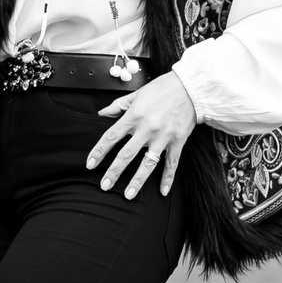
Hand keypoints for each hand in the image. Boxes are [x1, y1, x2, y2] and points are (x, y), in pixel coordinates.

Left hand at [88, 72, 198, 198]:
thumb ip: (119, 106)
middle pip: (126, 154)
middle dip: (114, 172)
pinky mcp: (178, 141)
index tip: (90, 164)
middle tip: (105, 186)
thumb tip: (102, 114)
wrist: (191, 88)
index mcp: (134, 116)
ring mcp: (163, 137)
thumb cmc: (163, 88)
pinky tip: (163, 191)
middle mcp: (147, 128)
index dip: (99, 151)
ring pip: (148, 163)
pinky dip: (168, 178)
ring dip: (137, 180)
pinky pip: (172, 163)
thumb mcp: (137, 94)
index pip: (111, 137)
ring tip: (129, 195)